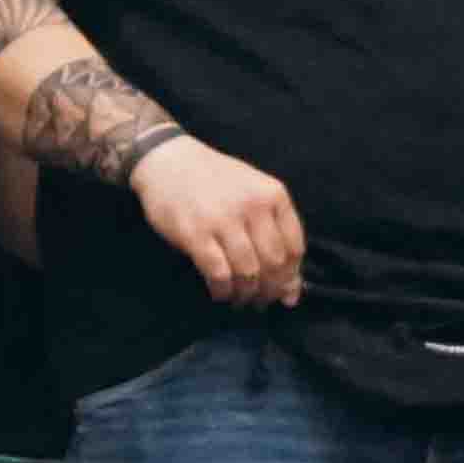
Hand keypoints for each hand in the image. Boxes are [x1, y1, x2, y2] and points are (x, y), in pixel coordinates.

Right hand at [131, 138, 303, 305]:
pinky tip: (220, 293)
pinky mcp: (195, 234)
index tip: (283, 290)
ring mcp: (224, 220)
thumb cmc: (215, 180)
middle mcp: (253, 207)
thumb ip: (275, 231)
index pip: (295, 247)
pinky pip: (219, 273)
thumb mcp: (254, 192)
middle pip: (274, 263)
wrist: (168, 160)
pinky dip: (223, 290)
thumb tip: (292, 286)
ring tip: (241, 300)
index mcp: (274, 195)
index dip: (291, 276)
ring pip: (248, 272)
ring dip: (247, 294)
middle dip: (271, 290)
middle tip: (261, 302)